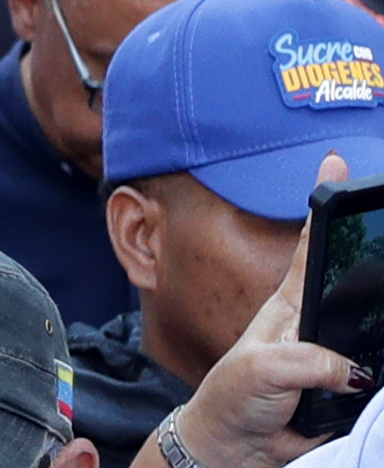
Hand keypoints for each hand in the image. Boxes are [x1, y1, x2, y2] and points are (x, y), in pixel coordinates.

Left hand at [175, 151, 364, 467]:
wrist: (238, 446)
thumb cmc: (235, 397)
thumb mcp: (262, 370)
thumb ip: (307, 361)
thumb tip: (356, 369)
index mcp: (289, 305)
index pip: (308, 246)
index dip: (322, 207)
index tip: (334, 164)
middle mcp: (316, 324)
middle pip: (356, 284)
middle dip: (376, 263)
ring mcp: (336, 356)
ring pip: (375, 331)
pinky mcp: (351, 391)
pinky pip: (380, 377)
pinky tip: (382, 372)